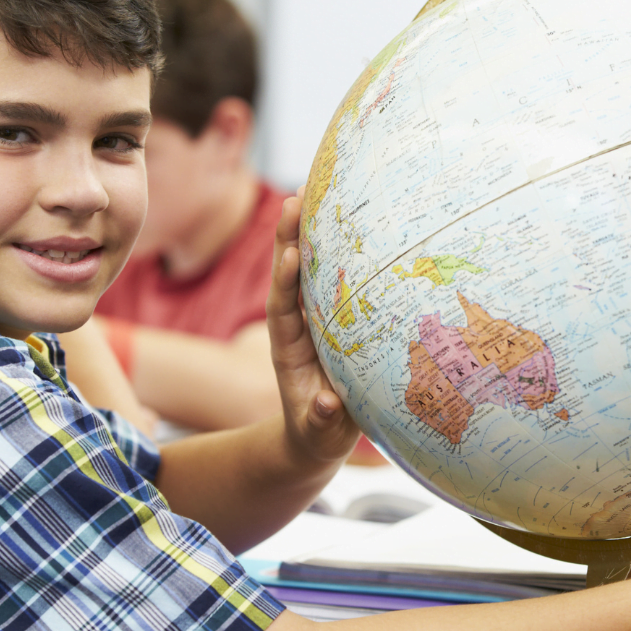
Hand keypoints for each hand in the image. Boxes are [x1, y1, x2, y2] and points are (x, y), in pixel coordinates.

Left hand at [267, 189, 361, 464]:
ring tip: (313, 191)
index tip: (289, 254)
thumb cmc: (317, 437)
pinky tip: (346, 219)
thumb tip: (326, 405)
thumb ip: (322, 419)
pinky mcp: (331, 320)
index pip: (283, 309)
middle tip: (296, 197)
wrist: (312, 439)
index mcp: (289, 350)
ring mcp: (313, 321)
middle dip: (290, 237)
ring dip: (308, 232)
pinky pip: (332, 280)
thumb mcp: (320, 435)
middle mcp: (297, 327)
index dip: (285, 282)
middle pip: (290, 276)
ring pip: (309, 271)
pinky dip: (334, 250)